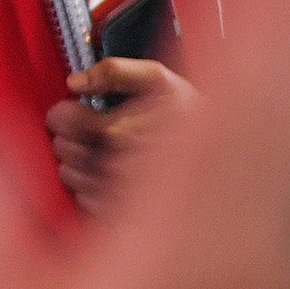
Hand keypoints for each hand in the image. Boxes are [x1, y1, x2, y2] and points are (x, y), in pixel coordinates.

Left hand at [45, 56, 197, 214]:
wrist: (228, 164)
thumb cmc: (191, 118)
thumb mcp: (158, 80)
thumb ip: (114, 71)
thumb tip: (74, 82)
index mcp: (120, 133)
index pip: (66, 123)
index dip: (61, 114)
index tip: (66, 109)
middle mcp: (117, 169)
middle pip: (66, 150)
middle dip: (65, 135)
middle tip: (77, 128)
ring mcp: (121, 197)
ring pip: (71, 176)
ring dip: (71, 160)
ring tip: (89, 149)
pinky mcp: (126, 218)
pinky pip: (86, 200)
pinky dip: (86, 185)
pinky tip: (103, 173)